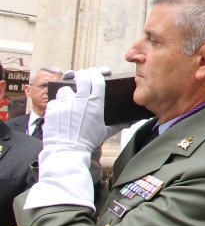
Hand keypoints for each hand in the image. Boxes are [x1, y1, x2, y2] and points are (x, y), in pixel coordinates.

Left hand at [22, 67, 109, 210]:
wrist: (68, 151)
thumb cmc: (88, 142)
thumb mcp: (105, 132)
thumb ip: (118, 125)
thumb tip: (130, 123)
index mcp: (95, 103)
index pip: (97, 79)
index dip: (96, 74)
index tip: (95, 74)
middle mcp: (80, 100)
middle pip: (82, 77)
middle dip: (83, 75)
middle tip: (82, 77)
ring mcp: (65, 103)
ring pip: (65, 89)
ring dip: (67, 93)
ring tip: (69, 100)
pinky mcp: (53, 109)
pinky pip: (55, 102)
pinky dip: (57, 105)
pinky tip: (61, 112)